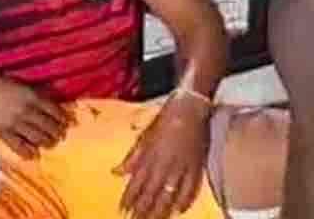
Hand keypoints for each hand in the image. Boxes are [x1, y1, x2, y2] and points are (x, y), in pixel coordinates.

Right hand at [0, 72, 73, 157]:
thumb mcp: (17, 83)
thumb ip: (33, 92)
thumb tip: (49, 99)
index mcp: (31, 95)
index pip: (54, 110)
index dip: (63, 118)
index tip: (68, 123)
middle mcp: (25, 110)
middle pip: (48, 126)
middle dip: (57, 132)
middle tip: (60, 135)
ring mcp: (14, 123)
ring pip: (37, 137)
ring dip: (46, 142)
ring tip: (49, 143)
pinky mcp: (1, 133)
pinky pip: (19, 146)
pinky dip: (28, 151)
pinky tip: (33, 154)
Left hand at [113, 92, 211, 218]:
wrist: (191, 107)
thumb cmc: (165, 119)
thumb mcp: (145, 135)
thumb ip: (132, 157)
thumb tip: (116, 173)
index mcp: (150, 155)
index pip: (137, 183)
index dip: (130, 198)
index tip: (123, 211)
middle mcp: (164, 164)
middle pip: (152, 193)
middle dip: (143, 210)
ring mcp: (182, 166)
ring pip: (170, 194)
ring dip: (161, 210)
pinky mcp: (197, 166)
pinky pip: (191, 188)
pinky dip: (185, 200)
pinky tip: (179, 211)